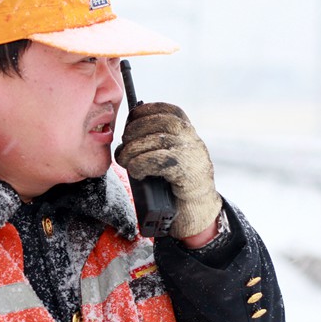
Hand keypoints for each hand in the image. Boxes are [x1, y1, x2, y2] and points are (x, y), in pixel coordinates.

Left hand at [115, 102, 221, 239]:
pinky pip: (159, 160)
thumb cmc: (173, 184)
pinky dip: (141, 164)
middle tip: (124, 149)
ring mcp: (191, 154)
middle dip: (133, 133)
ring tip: (125, 162)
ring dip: (133, 151)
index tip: (129, 126)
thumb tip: (125, 133)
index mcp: (186, 131)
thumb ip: (151, 141)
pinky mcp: (188, 172)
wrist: (197, 211)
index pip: (164, 110)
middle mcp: (191, 138)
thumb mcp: (164, 156)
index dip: (142, 114)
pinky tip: (137, 172)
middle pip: (158, 122)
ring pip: (157, 140)